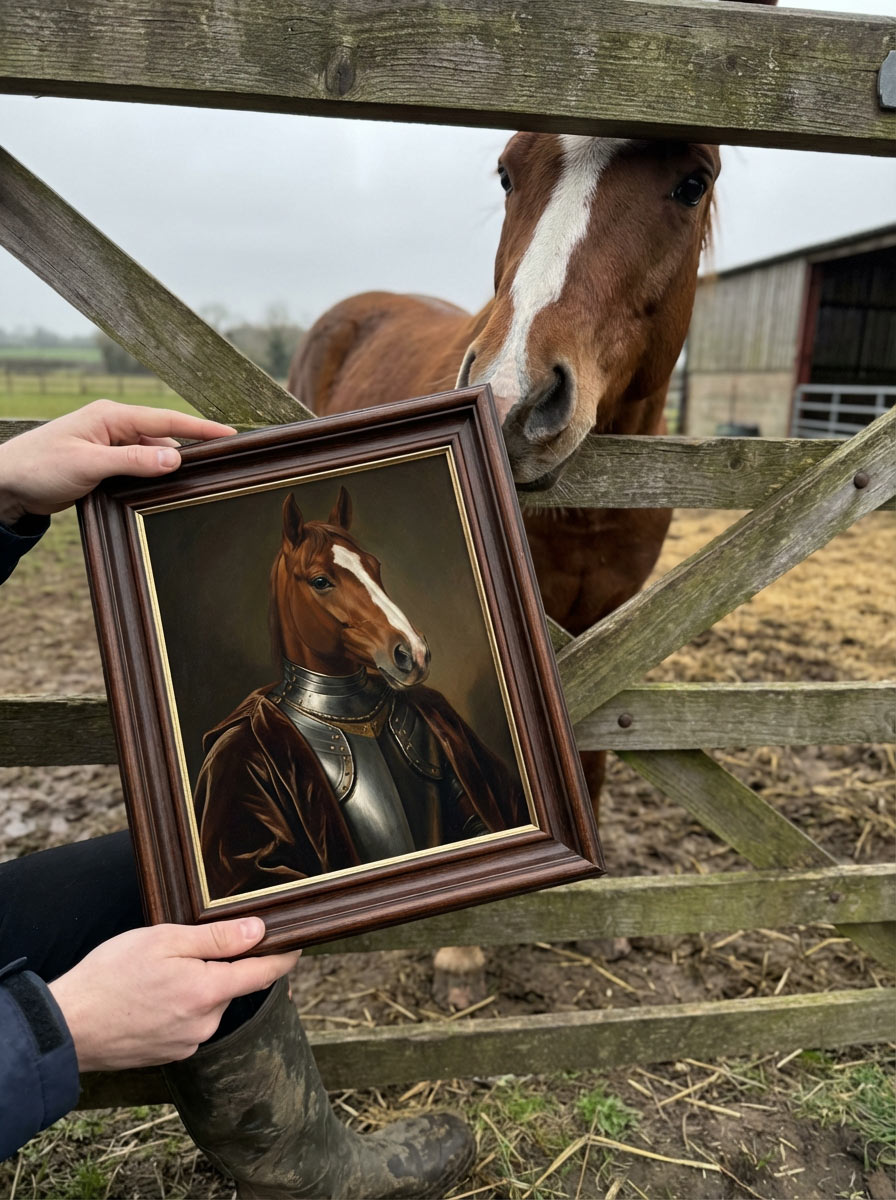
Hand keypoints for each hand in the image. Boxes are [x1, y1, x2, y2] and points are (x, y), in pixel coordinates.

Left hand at [0, 399, 235, 524]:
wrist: (5, 484)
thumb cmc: (39, 466)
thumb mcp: (89, 464)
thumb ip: (133, 460)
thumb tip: (175, 459)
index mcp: (111, 416)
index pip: (166, 419)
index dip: (201, 428)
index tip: (230, 434)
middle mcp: (114, 426)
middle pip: (164, 439)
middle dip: (190, 453)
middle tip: (217, 470)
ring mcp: (110, 446)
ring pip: (153, 456)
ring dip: (168, 470)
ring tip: (192, 485)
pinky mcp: (105, 464)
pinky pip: (139, 468)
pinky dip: (152, 478)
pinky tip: (163, 491)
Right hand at [48, 917, 299, 1071]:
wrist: (68, 1027)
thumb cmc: (111, 976)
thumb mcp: (164, 941)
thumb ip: (216, 938)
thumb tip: (259, 932)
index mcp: (208, 992)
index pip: (263, 974)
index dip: (284, 957)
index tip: (297, 944)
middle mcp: (205, 1023)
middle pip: (232, 987)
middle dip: (221, 966)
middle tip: (187, 947)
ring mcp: (187, 1042)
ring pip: (208, 1005)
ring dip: (197, 986)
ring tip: (158, 973)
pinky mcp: (169, 1054)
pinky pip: (188, 1022)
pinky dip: (180, 1006)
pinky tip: (151, 996)